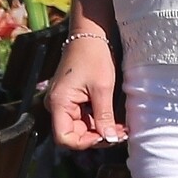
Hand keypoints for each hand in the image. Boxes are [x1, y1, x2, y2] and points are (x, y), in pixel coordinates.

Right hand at [45, 35, 126, 149]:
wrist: (90, 34)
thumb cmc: (94, 57)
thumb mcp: (102, 88)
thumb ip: (104, 116)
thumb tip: (110, 139)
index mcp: (59, 103)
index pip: (65, 138)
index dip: (85, 143)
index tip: (106, 137)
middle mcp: (56, 106)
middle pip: (73, 134)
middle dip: (97, 137)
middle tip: (120, 135)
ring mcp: (63, 102)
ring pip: (80, 127)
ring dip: (100, 129)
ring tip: (121, 129)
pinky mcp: (71, 99)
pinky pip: (83, 116)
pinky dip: (98, 120)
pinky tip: (113, 120)